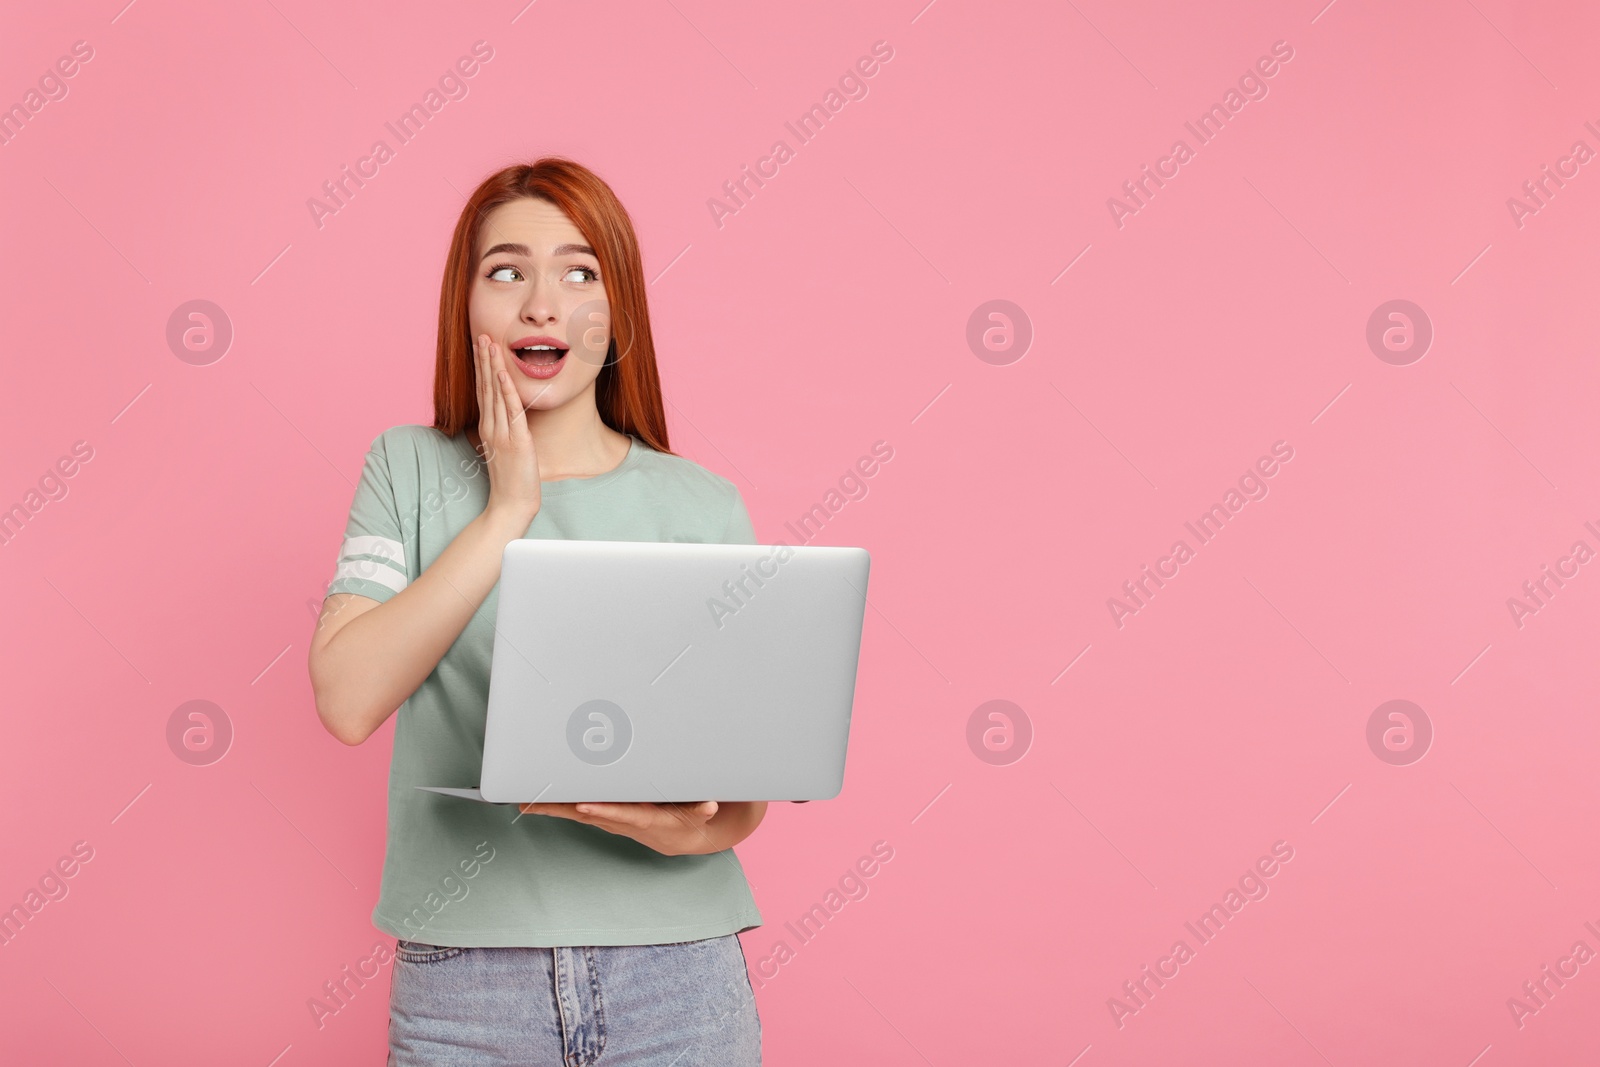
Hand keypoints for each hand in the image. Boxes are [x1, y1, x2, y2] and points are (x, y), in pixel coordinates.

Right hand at [473, 333, 540, 521]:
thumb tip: (505, 419)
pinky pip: (510, 411)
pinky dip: (506, 390)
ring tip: (490, 344)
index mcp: (489, 427)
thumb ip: (503, 432)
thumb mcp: (504, 450)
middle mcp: (492, 427)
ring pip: (495, 393)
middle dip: (484, 359)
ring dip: (492, 367)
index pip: (483, 391)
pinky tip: (503, 373)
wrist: (511, 505)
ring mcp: (502, 433)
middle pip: (486, 386)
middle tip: (482, 335)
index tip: (481, 346)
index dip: (482, 367)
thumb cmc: (511, 480)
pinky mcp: (516, 441)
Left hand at [519, 801, 721, 855]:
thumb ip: (703, 810)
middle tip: (533, 802)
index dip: (603, 811)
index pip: (621, 814)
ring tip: (525, 800)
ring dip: (552, 807)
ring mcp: (612, 819)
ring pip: (579, 812)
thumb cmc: (691, 819)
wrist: (683, 837)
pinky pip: (579, 810)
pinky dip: (558, 805)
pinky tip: (537, 801)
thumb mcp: (702, 815)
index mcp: (645, 819)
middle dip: (561, 808)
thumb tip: (710, 805)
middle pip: (588, 814)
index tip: (583, 807)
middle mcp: (623, 821)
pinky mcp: (607, 815)